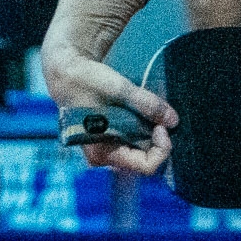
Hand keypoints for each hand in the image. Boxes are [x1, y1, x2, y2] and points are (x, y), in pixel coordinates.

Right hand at [42, 42, 176, 173]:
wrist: (67, 74)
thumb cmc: (87, 81)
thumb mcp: (118, 89)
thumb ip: (146, 104)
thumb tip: (173, 120)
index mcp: (103, 152)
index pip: (147, 166)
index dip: (162, 147)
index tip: (161, 125)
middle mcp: (106, 156)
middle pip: (147, 158)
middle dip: (159, 138)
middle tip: (160, 115)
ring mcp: (109, 148)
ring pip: (144, 148)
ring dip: (153, 132)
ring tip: (153, 111)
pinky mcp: (113, 137)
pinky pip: (138, 139)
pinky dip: (146, 127)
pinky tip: (146, 112)